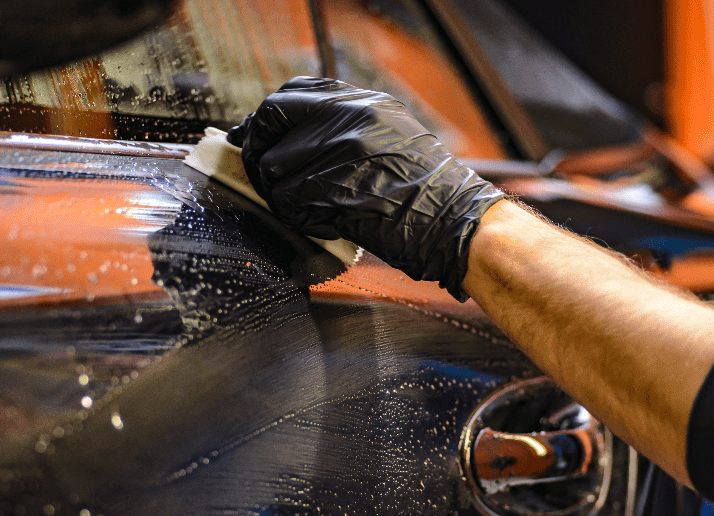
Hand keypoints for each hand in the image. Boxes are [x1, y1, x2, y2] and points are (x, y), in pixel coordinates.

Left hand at [227, 77, 503, 298]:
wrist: (456, 222)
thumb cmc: (428, 193)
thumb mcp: (392, 137)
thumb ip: (345, 130)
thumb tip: (293, 139)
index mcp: (363, 103)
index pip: (292, 94)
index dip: (267, 119)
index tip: (256, 138)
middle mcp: (350, 117)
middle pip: (272, 121)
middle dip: (259, 151)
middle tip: (262, 176)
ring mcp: (341, 150)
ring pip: (274, 167)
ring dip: (280, 194)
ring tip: (306, 209)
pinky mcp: (333, 187)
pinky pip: (287, 201)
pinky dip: (296, 217)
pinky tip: (319, 223)